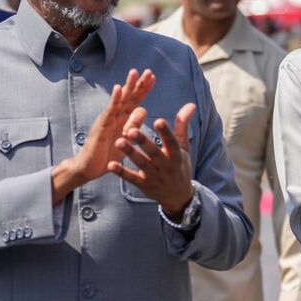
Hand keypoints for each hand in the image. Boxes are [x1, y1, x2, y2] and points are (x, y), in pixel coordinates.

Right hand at [51, 69, 154, 202]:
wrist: (89, 167)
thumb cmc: (108, 153)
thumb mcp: (126, 139)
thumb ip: (134, 125)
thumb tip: (143, 109)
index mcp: (122, 118)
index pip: (135, 101)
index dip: (143, 89)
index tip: (153, 77)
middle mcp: (115, 116)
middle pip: (129, 96)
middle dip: (138, 83)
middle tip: (149, 71)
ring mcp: (107, 119)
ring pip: (119, 100)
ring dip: (127, 86)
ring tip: (134, 72)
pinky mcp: (101, 127)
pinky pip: (109, 112)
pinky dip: (114, 100)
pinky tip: (118, 90)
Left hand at [110, 103, 196, 220]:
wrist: (178, 196)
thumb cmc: (180, 165)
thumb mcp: (183, 147)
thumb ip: (182, 125)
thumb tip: (190, 104)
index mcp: (176, 155)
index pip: (171, 143)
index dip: (165, 132)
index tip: (158, 121)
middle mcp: (165, 166)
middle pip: (153, 153)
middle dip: (143, 142)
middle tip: (132, 130)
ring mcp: (153, 176)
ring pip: (140, 164)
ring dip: (130, 153)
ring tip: (118, 142)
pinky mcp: (143, 184)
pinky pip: (131, 178)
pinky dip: (121, 172)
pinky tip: (111, 165)